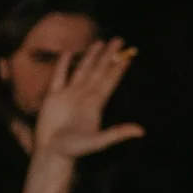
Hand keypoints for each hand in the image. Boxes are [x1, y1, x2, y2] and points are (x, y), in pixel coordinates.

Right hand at [33, 38, 144, 159]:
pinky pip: (59, 77)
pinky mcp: (52, 98)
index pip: (110, 81)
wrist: (51, 153)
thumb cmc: (75, 150)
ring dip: (91, 57)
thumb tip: (141, 131)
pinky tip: (68, 53)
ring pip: (82, 71)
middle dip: (109, 56)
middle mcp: (84, 96)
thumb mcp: (98, 142)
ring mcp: (68, 95)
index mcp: (96, 104)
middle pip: (99, 71)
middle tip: (119, 40)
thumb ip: (117, 133)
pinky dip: (63, 65)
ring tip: (99, 42)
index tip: (128, 55)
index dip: (119, 68)